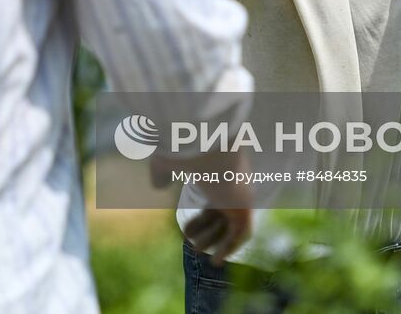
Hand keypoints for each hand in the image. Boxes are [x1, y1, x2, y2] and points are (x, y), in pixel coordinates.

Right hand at [150, 144, 253, 263]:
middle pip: (221, 212)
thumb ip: (162, 171)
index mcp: (220, 168)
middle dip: (206, 230)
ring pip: (230, 224)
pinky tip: (216, 260)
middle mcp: (234, 181)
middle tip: (191, 244)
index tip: (186, 230)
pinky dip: (229, 247)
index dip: (200, 216)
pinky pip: (240, 234)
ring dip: (215, 240)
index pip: (213, 196)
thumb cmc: (185, 146)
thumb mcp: (168, 160)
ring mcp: (241, 195)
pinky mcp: (244, 208)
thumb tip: (157, 185)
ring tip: (196, 252)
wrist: (206, 139)